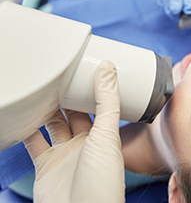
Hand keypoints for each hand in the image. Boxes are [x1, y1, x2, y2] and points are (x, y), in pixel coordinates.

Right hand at [24, 61, 124, 202]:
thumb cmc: (102, 181)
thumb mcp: (107, 133)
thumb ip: (107, 100)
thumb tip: (108, 67)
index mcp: (104, 135)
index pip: (97, 106)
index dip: (91, 90)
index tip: (85, 70)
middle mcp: (85, 144)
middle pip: (74, 114)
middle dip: (67, 97)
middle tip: (60, 76)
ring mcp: (64, 155)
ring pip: (54, 125)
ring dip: (47, 110)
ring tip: (42, 90)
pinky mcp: (45, 166)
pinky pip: (34, 143)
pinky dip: (28, 130)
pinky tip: (25, 116)